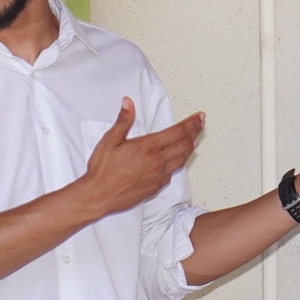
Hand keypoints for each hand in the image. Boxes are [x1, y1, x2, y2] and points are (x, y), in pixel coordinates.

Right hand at [78, 97, 204, 218]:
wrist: (99, 196)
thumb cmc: (102, 169)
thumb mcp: (110, 140)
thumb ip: (123, 121)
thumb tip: (128, 103)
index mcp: (148, 147)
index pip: (177, 132)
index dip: (191, 123)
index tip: (200, 117)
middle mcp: (157, 161)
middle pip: (184, 145)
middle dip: (195, 132)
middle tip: (201, 124)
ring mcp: (158, 176)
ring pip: (181, 160)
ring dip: (189, 148)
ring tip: (193, 141)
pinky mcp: (155, 187)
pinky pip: (172, 173)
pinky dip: (178, 164)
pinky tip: (176, 161)